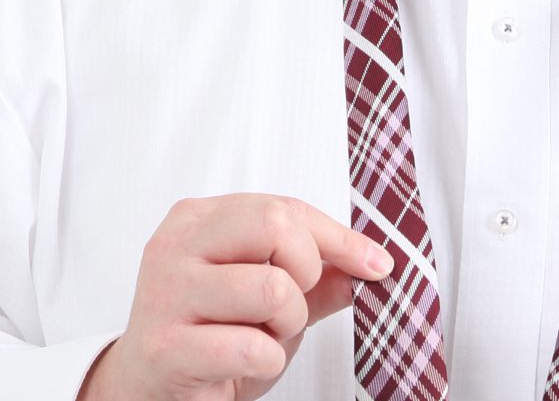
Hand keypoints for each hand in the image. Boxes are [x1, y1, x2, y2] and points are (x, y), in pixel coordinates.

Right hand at [78, 193, 392, 400]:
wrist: (148, 389)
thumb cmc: (213, 335)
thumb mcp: (270, 296)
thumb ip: (318, 274)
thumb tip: (373, 263)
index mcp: (200, 219)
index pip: (286, 208)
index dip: (341, 238)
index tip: (376, 265)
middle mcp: (176, 246)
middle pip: (276, 226)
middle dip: (307, 272)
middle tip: (291, 305)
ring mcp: (166, 294)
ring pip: (272, 288)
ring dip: (288, 323)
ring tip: (264, 335)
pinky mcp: (165, 347)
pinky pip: (252, 346)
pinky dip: (267, 361)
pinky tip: (245, 363)